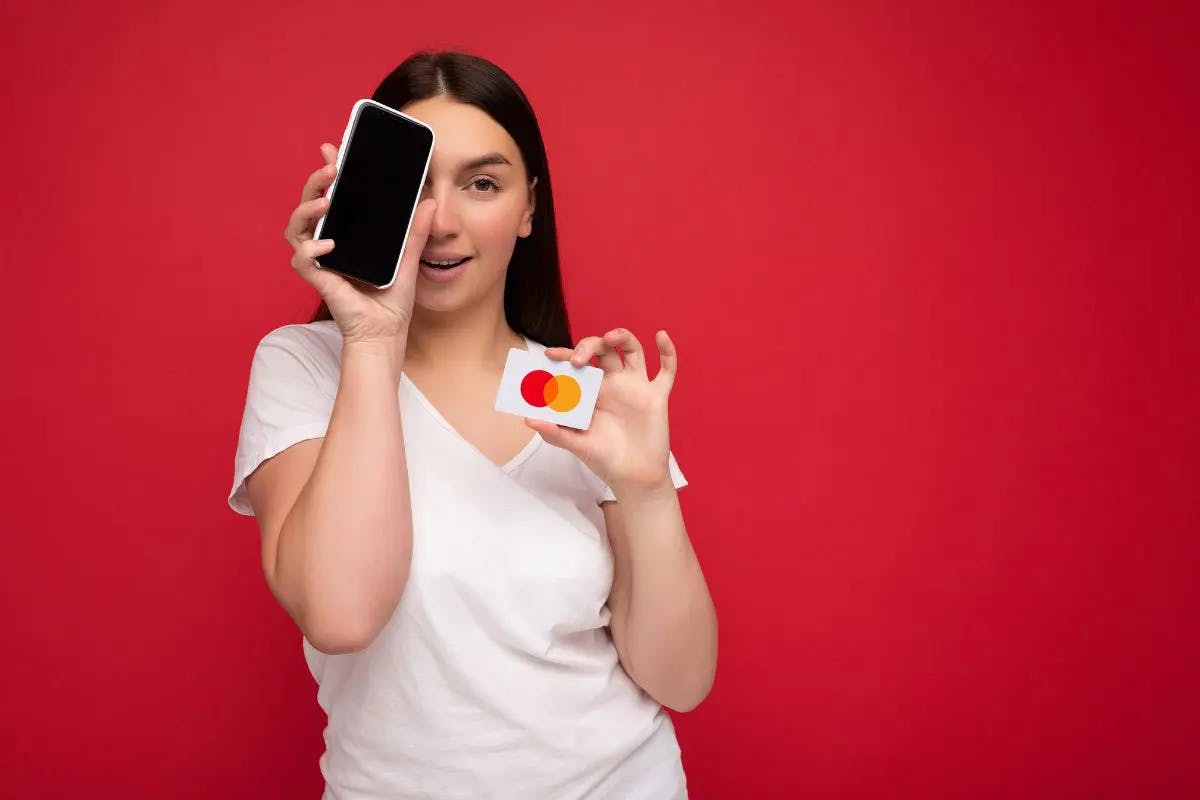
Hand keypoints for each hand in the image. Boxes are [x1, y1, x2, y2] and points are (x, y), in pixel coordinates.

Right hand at [283, 142, 437, 346]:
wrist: (387, 333)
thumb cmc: (393, 300)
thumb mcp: (409, 257)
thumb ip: (417, 230)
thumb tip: (431, 200)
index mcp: (346, 233)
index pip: (332, 196)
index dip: (327, 172)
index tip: (333, 148)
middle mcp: (327, 243)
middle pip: (309, 204)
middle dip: (315, 182)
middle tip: (331, 168)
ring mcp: (320, 261)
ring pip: (295, 227)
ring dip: (306, 209)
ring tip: (327, 200)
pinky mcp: (318, 280)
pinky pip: (301, 260)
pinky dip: (310, 250)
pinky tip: (326, 245)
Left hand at [525, 328, 678, 497]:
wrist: (633, 477)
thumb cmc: (604, 459)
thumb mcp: (576, 445)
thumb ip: (554, 432)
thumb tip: (528, 419)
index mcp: (593, 391)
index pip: (578, 363)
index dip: (565, 354)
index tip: (549, 354)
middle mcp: (614, 383)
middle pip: (603, 350)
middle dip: (589, 346)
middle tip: (578, 359)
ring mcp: (636, 387)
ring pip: (633, 350)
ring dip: (623, 337)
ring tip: (612, 336)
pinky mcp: (656, 396)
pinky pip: (666, 370)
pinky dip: (667, 352)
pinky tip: (661, 336)